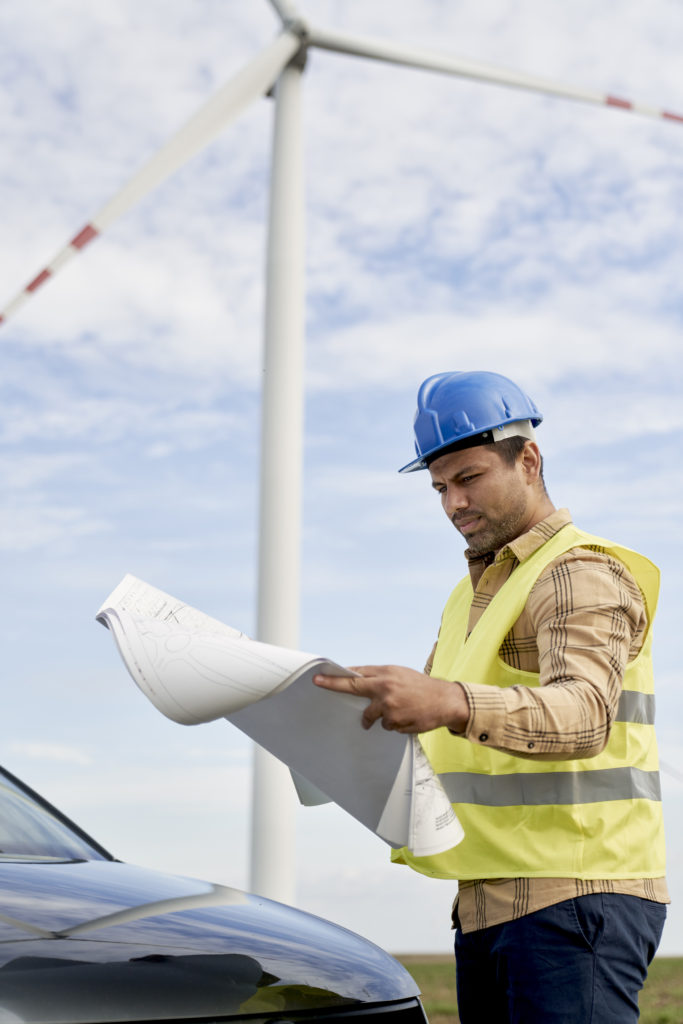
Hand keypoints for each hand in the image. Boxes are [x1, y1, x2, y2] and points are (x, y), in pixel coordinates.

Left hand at [313, 664, 468, 733]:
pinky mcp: (395, 723)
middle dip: (334, 686)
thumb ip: (379, 677)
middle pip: (354, 688)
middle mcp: (385, 689)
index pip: (356, 674)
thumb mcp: (399, 674)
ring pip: (372, 716)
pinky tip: (408, 716)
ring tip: (400, 709)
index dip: (336, 677)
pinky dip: (394, 723)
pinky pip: (387, 726)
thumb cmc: (420, 686)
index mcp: (386, 675)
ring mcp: (389, 707)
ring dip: (381, 716)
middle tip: (318, 684)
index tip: (319, 677)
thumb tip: (356, 677)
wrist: (445, 700)